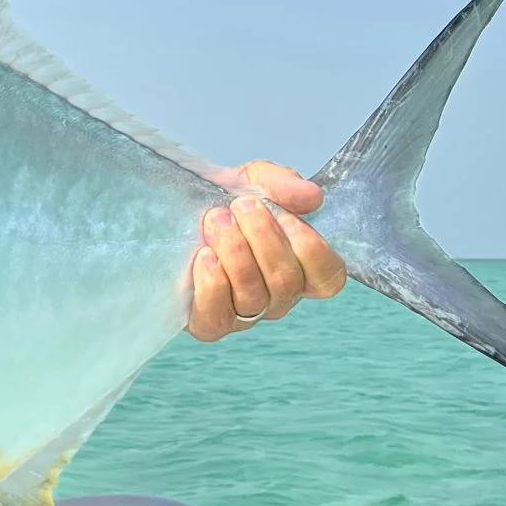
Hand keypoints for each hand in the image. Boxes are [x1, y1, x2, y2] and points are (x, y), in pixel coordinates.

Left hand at [185, 160, 346, 341]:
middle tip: (241, 205)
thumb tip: (312, 195)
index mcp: (300, 267)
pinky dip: (212, 284)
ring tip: (216, 220)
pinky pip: (217, 317)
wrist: (177, 213)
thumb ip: (284, 185)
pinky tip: (204, 256)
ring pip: (252, 296)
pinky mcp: (208, 323)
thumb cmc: (226, 205)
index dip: (311, 250)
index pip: (328, 277)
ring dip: (234, 252)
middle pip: (285, 282)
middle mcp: (278, 297)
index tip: (286, 217)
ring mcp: (245, 314)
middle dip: (263, 237)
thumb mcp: (256, 182)